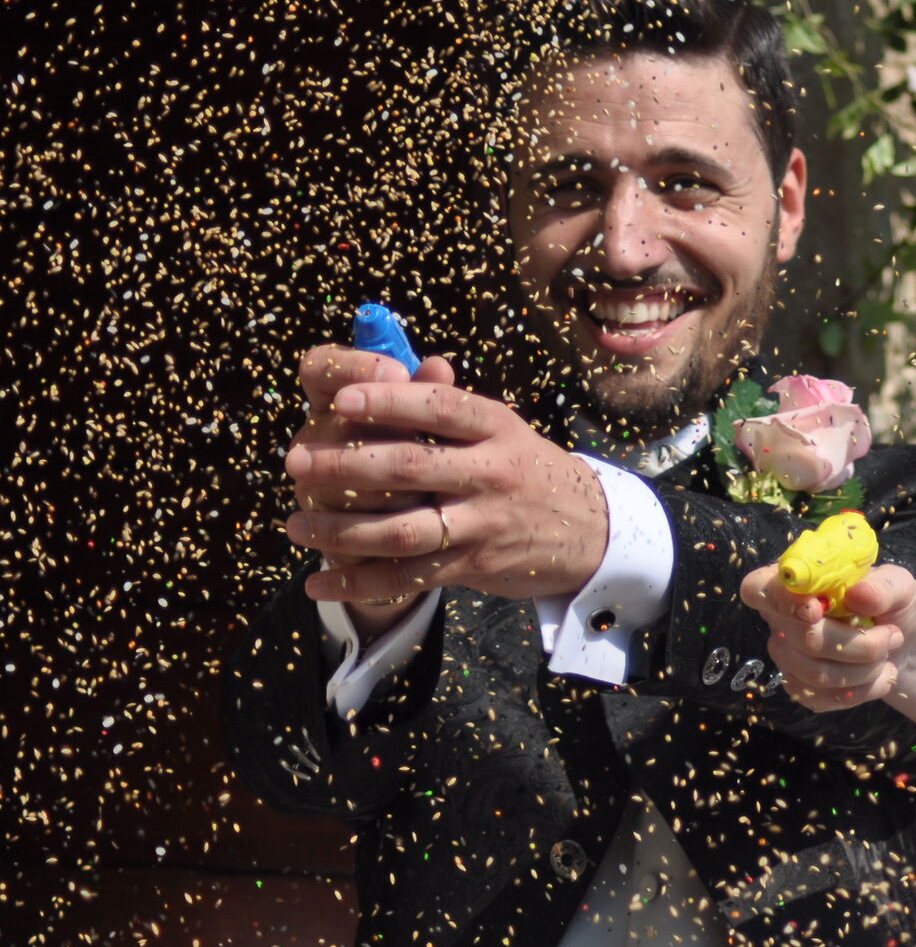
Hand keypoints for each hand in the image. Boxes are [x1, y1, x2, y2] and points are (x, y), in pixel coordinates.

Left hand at [284, 375, 606, 607]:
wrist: (588, 530)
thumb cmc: (525, 467)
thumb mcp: (501, 428)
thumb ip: (448, 403)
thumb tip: (408, 364)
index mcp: (496, 427)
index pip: (439, 408)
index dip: (389, 402)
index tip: (339, 398)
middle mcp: (493, 473)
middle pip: (411, 467)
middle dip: (345, 464)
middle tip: (296, 461)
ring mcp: (484, 522)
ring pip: (402, 530)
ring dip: (341, 530)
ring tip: (297, 526)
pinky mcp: (475, 565)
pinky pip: (409, 577)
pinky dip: (360, 582)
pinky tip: (319, 582)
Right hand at [739, 562, 915, 710]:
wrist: (902, 642)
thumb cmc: (893, 605)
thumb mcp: (900, 586)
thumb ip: (883, 586)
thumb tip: (859, 594)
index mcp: (796, 582)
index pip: (758, 588)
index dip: (780, 601)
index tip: (814, 610)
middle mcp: (781, 619)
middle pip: (802, 639)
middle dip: (857, 644)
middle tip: (892, 636)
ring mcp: (787, 656)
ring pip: (815, 673)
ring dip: (864, 669)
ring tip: (888, 653)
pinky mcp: (799, 686)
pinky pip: (821, 697)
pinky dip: (861, 690)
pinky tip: (881, 676)